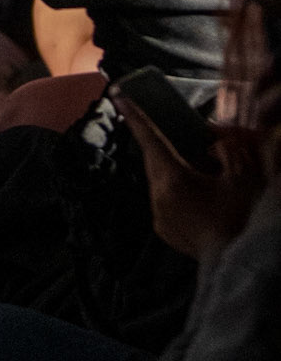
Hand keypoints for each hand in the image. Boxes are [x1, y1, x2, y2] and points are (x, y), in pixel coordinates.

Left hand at [113, 89, 264, 260]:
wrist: (238, 264)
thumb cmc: (240, 219)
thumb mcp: (242, 177)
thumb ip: (228, 150)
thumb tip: (215, 139)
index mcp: (173, 179)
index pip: (150, 139)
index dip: (135, 115)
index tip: (118, 96)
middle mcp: (158, 197)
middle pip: (154, 159)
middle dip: (162, 143)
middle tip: (178, 135)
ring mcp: (160, 216)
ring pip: (159, 181)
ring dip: (174, 170)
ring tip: (200, 171)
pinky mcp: (165, 231)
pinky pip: (165, 202)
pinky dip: (176, 192)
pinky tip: (199, 197)